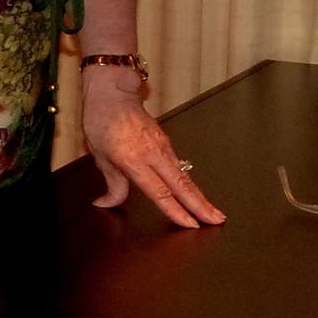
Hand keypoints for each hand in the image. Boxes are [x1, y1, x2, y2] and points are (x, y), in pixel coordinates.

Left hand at [81, 71, 223, 227]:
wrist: (113, 93)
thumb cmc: (102, 121)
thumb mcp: (100, 157)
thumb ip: (112, 184)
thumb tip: (106, 204)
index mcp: (134, 159)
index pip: (160, 191)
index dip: (176, 210)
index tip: (190, 224)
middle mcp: (153, 153)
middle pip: (183, 185)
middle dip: (201, 205)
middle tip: (217, 221)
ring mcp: (163, 147)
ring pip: (185, 177)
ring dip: (200, 196)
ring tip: (213, 213)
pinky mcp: (166, 142)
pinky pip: (180, 167)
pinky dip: (190, 184)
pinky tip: (196, 195)